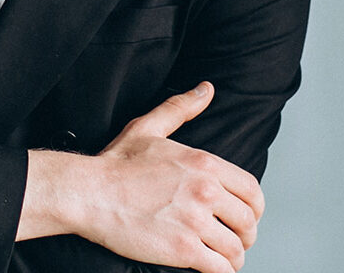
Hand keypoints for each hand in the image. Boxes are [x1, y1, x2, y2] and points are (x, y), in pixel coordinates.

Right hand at [20, 83, 263, 272]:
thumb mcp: (149, 127)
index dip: (254, 208)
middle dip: (245, 235)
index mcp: (203, 162)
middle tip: (234, 240)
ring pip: (235, 250)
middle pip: (247, 222)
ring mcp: (195, 221)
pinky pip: (220, 270)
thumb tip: (206, 89)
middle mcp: (205, 190)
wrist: (89, 192)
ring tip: (223, 258)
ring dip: (233, 258)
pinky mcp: (183, 250)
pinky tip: (212, 269)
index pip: (251, 190)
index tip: (246, 216)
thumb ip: (181, 108)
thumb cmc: (116, 163)